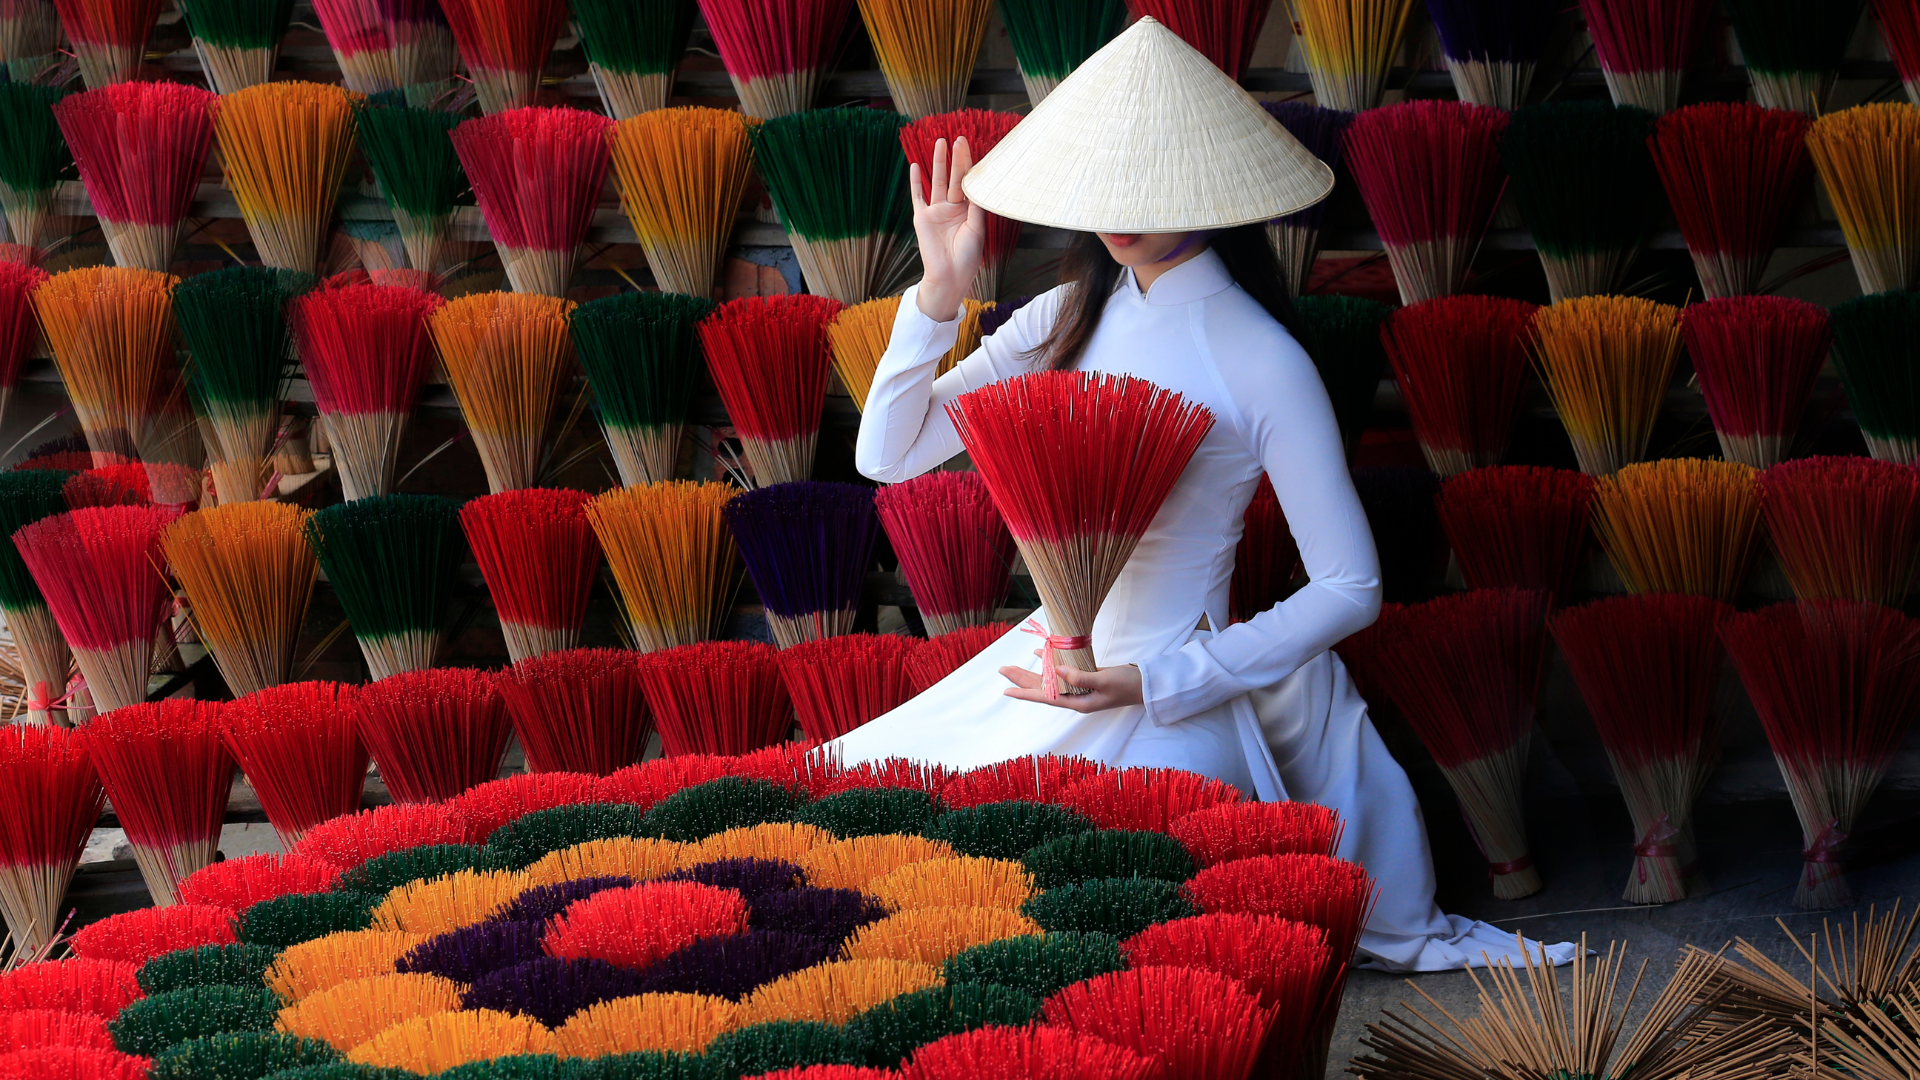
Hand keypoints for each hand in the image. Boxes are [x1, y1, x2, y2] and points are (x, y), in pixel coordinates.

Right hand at [910, 136, 987, 319]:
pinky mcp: (922, 217)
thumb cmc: (968, 256)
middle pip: (955, 178)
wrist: (950, 275)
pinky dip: (916, 182)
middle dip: (957, 159)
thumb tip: (977, 183)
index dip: (970, 164)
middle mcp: (953, 208)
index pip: (969, 182)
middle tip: (958, 138)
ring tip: (940, 143)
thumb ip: (976, 205)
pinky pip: (918, 196)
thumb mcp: (977, 228)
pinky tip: (915, 166)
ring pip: (938, 181)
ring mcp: (937, 211)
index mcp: (969, 210)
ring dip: (939, 163)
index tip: (971, 147)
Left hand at [1001, 657, 1143, 712]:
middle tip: (1003, 670)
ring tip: (1014, 666)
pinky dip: (1051, 664)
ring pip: (1050, 681)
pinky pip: (1062, 672)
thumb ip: (1080, 677)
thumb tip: (1056, 671)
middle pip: (1043, 689)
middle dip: (1022, 680)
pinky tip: (1042, 655)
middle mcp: (1075, 697)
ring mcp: (1080, 688)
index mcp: (1078, 702)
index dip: (1025, 693)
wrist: (1147, 685)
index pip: (1045, 698)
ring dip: (1032, 673)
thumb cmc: (1128, 685)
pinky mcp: (1086, 679)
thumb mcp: (1105, 681)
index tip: (1006, 691)